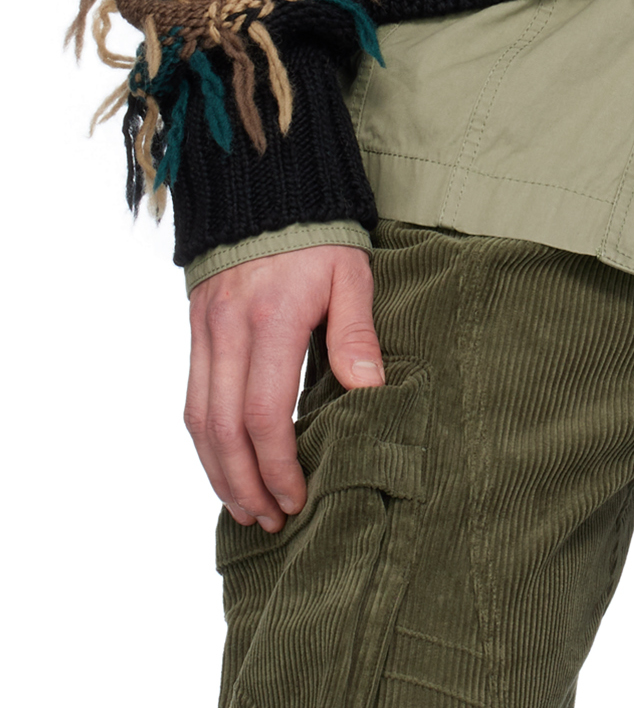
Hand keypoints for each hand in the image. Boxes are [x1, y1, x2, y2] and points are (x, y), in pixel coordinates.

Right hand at [185, 245, 384, 531]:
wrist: (263, 187)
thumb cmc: (318, 236)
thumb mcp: (351, 274)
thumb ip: (356, 333)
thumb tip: (369, 391)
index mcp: (272, 320)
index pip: (265, 413)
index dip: (278, 465)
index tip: (298, 497)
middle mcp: (229, 329)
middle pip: (223, 428)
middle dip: (245, 484)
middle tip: (271, 520)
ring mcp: (205, 330)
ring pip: (198, 418)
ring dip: (218, 472)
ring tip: (245, 508)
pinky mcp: (195, 330)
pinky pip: (191, 398)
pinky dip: (204, 442)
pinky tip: (224, 468)